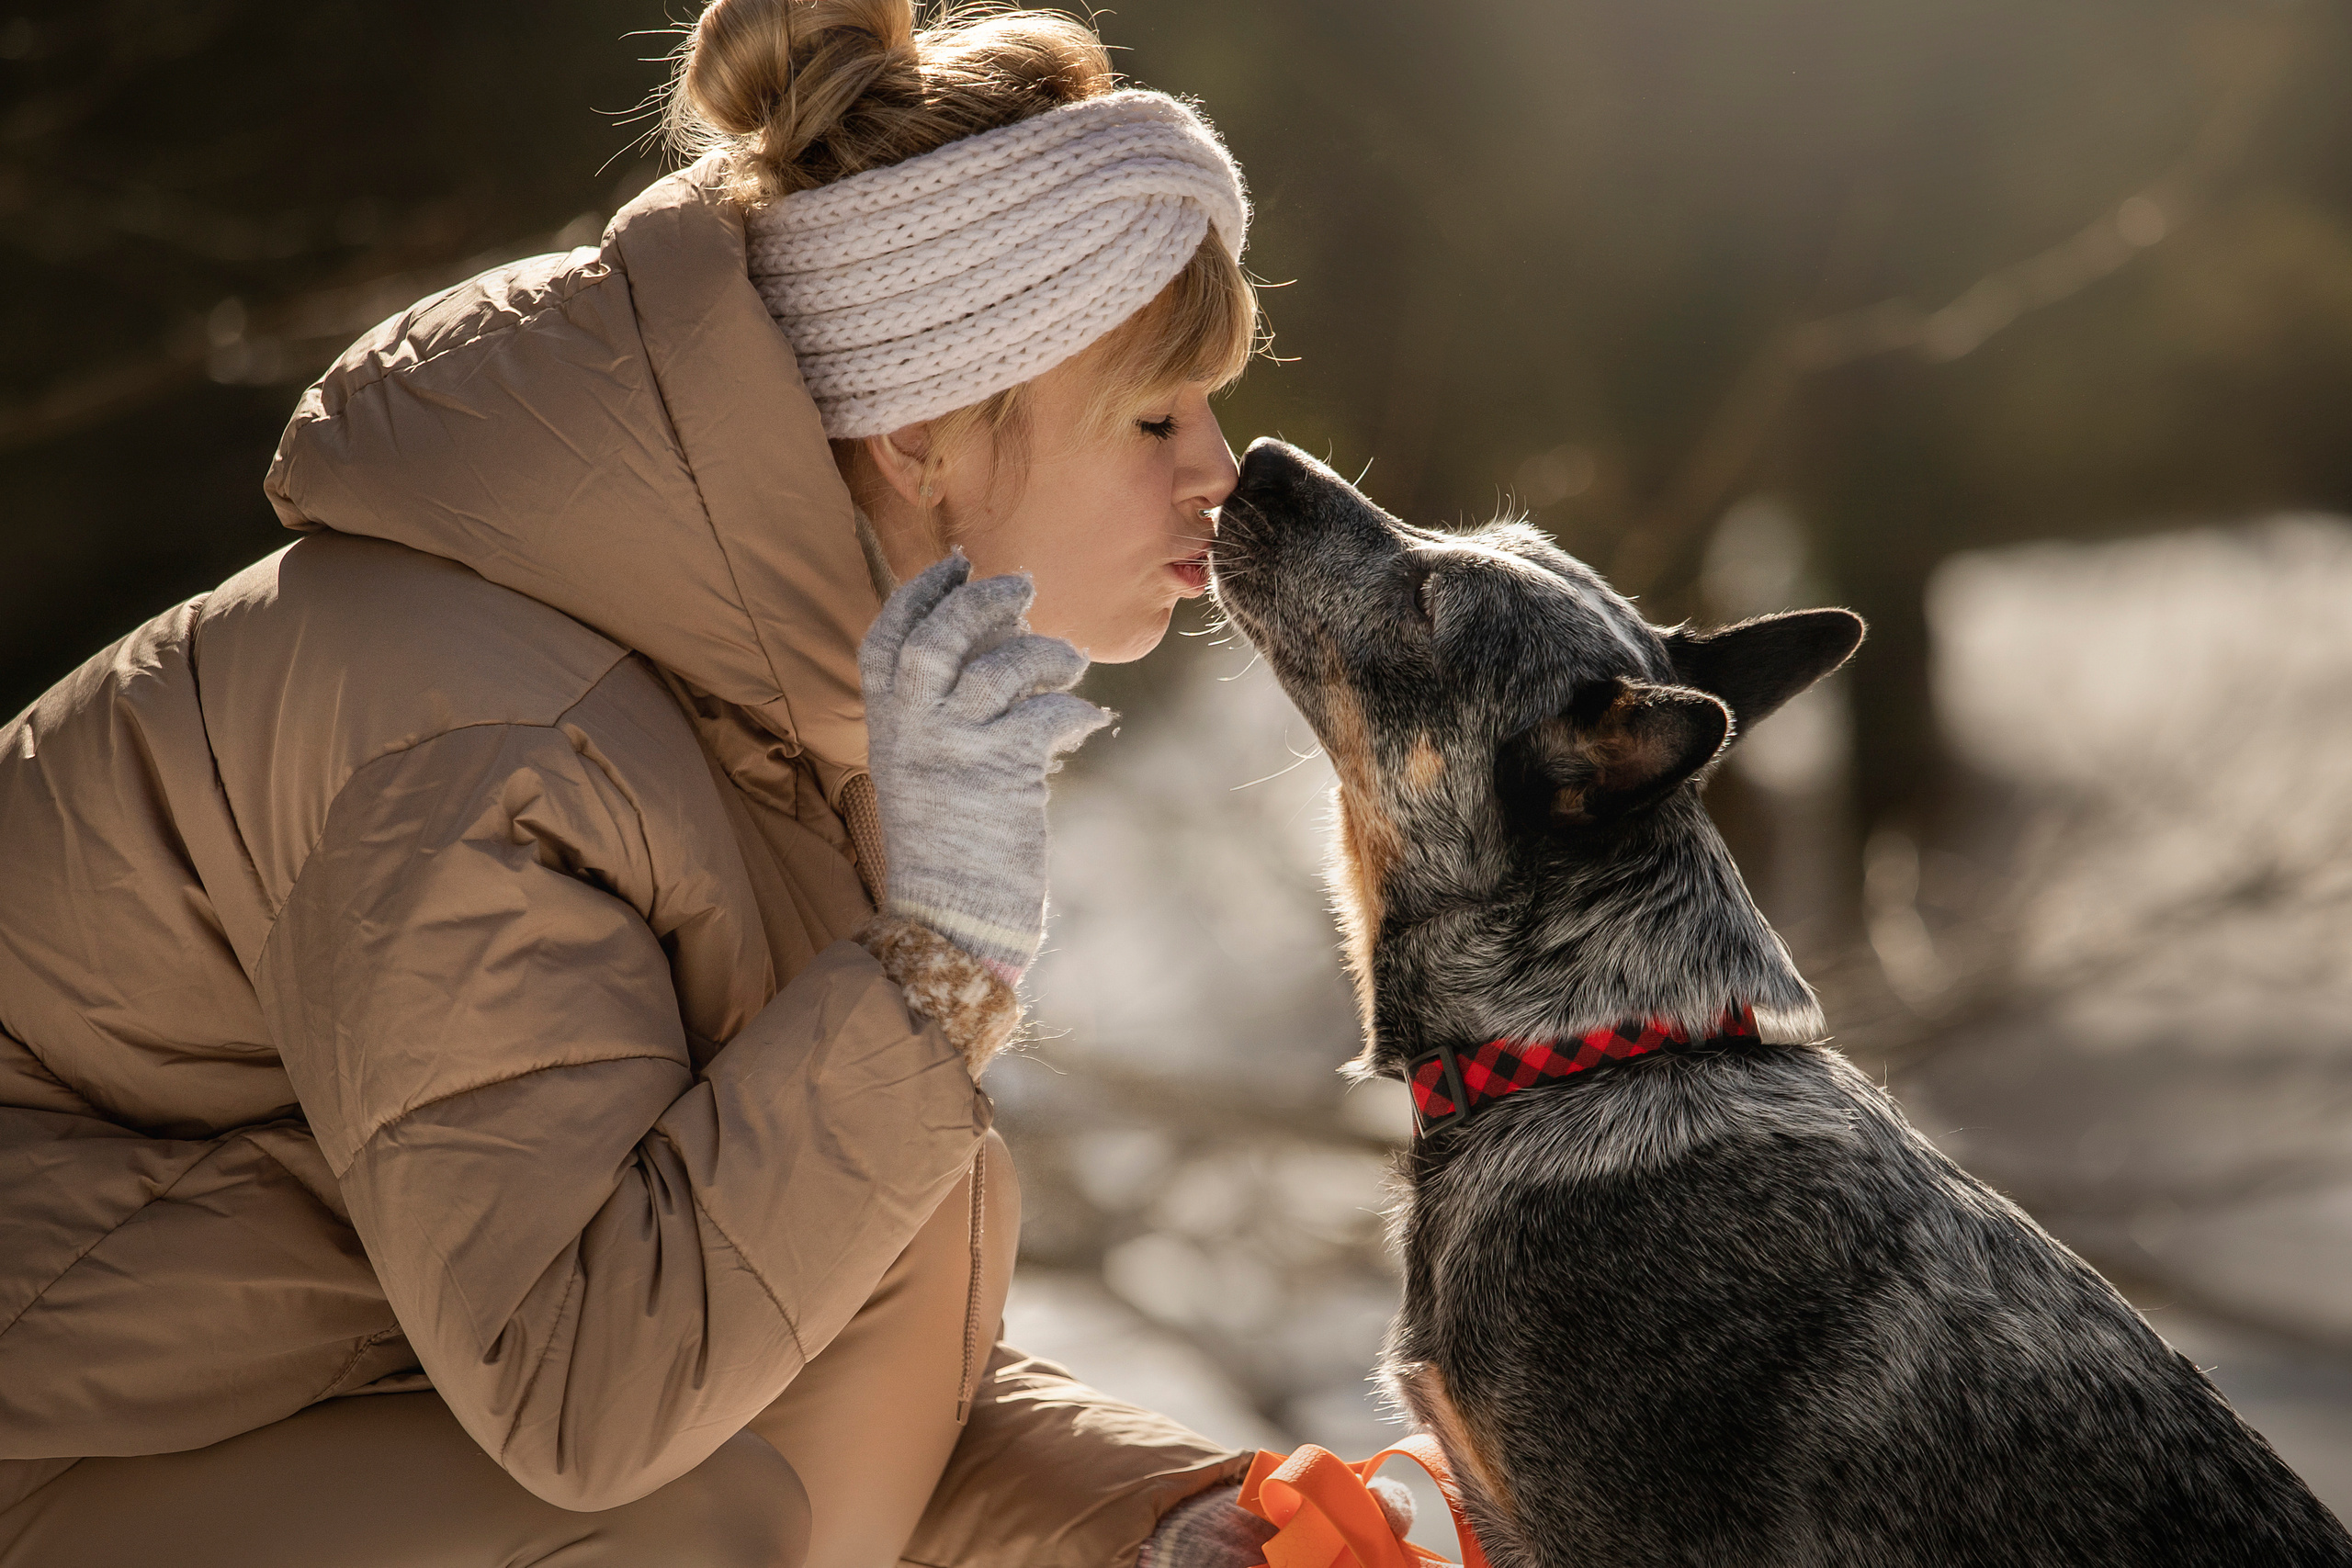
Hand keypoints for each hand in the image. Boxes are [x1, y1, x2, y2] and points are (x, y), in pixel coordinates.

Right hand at [859, 555, 1111, 980]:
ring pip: (995, 669)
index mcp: (886, 723)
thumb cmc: (951, 839)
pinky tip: (1088, 719)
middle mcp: (911, 729)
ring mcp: (954, 751)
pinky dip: (1075, 709)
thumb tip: (1001, 633)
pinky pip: (1044, 717)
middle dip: (981, 601)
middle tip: (1024, 587)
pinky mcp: (1002, 777)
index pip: (886, 637)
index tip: (955, 563)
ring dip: (1042, 653)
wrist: (950, 918)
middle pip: (937, 637)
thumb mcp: (929, 764)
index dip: (918, 593)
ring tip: (1069, 661)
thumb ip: (946, 705)